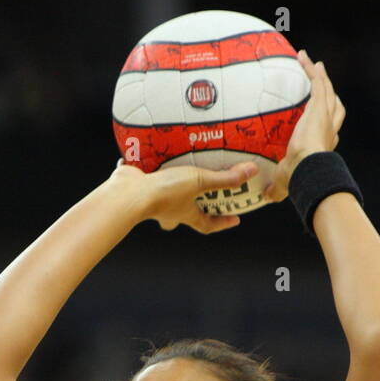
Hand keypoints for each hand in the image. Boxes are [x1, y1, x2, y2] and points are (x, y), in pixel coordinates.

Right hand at [106, 158, 257, 233]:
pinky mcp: (140, 187)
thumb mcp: (200, 182)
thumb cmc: (165, 192)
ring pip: (165, 199)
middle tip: (204, 197)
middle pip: (184, 215)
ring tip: (179, 171)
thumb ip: (224, 178)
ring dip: (172, 189)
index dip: (222, 223)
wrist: (129, 194)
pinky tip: (152, 155)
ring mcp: (153, 201)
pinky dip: (150, 170)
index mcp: (185, 215)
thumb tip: (251, 172)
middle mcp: (169, 212)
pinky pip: (147, 180)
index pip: (208, 225)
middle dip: (193, 208)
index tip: (235, 219)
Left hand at [263, 49, 345, 204]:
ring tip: (315, 64)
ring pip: (328, 91)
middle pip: (335, 107)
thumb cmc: (299, 179)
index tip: (320, 118)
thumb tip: (267, 197)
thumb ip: (276, 188)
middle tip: (323, 84)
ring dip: (321, 77)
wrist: (307, 168)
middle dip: (330, 94)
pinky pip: (318, 83)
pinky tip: (306, 58)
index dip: (327, 123)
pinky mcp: (320, 106)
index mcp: (323, 146)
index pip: (329, 130)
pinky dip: (313, 70)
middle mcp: (329, 129)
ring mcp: (325, 116)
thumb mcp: (285, 183)